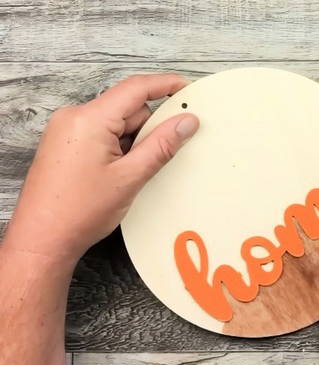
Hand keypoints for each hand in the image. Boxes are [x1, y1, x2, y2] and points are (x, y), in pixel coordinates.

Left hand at [2, 74, 198, 261]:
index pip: (135, 88)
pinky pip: (102, 133)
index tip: (188, 88)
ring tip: (130, 175)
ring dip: (133, 141)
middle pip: (128, 107)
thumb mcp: (131, 177)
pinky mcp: (65, 143)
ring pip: (116, 122)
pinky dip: (119, 147)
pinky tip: (120, 173)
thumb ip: (162, 145)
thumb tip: (186, 122)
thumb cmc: (78, 211)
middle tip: (163, 154)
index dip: (166, 85)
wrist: (43, 238)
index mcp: (89, 119)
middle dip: (150, 127)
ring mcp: (67, 129)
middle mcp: (74, 117)